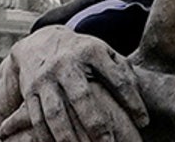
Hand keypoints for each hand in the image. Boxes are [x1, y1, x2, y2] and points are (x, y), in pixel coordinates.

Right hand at [0, 28, 148, 141]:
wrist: (39, 42)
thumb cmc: (82, 55)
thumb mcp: (104, 53)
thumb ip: (123, 74)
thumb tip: (140, 107)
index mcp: (90, 52)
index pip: (116, 78)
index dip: (132, 101)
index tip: (144, 122)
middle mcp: (65, 64)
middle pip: (82, 97)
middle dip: (97, 124)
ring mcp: (45, 79)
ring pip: (56, 113)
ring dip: (69, 138)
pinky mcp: (29, 91)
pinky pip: (37, 119)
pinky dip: (47, 138)